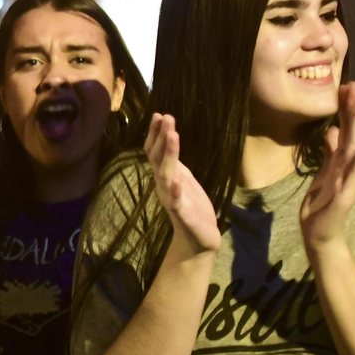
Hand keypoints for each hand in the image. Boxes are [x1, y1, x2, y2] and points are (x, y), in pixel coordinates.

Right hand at [145, 114, 220, 254]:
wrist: (199, 240)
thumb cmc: (193, 208)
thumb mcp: (184, 179)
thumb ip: (175, 162)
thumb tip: (168, 136)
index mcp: (166, 177)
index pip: (155, 152)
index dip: (155, 134)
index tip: (159, 114)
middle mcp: (164, 186)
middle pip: (157, 159)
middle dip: (160, 138)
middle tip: (166, 117)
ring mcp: (172, 200)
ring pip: (166, 175)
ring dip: (168, 155)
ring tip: (172, 136)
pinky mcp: (183, 215)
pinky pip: (177, 203)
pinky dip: (176, 191)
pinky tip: (177, 180)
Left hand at [301, 83, 354, 252]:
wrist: (319, 234)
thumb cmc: (322, 204)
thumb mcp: (323, 173)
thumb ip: (330, 152)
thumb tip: (333, 130)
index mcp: (338, 161)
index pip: (343, 129)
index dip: (344, 109)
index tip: (346, 86)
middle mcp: (346, 167)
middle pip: (351, 134)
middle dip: (354, 110)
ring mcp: (348, 180)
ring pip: (354, 149)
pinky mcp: (346, 195)